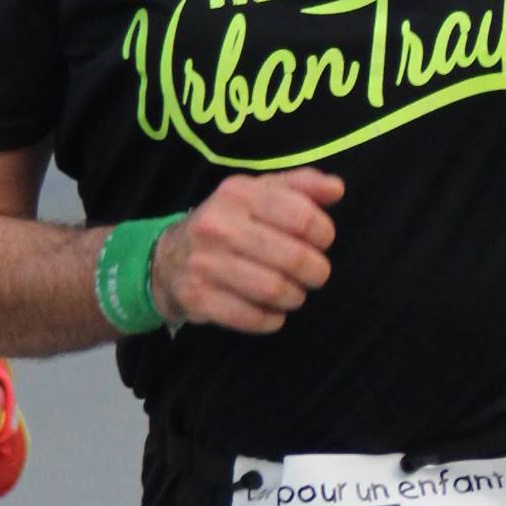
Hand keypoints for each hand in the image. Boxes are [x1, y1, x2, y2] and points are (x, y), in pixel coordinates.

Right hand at [151, 169, 342, 334]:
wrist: (168, 258)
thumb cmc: (228, 222)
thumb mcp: (259, 193)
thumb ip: (301, 185)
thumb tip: (336, 188)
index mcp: (239, 194)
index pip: (301, 216)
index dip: (323, 233)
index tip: (321, 241)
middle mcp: (219, 226)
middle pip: (292, 257)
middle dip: (315, 271)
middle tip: (315, 274)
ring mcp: (205, 264)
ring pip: (275, 290)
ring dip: (295, 296)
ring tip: (294, 292)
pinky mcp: (198, 298)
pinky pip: (252, 317)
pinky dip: (272, 319)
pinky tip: (272, 311)